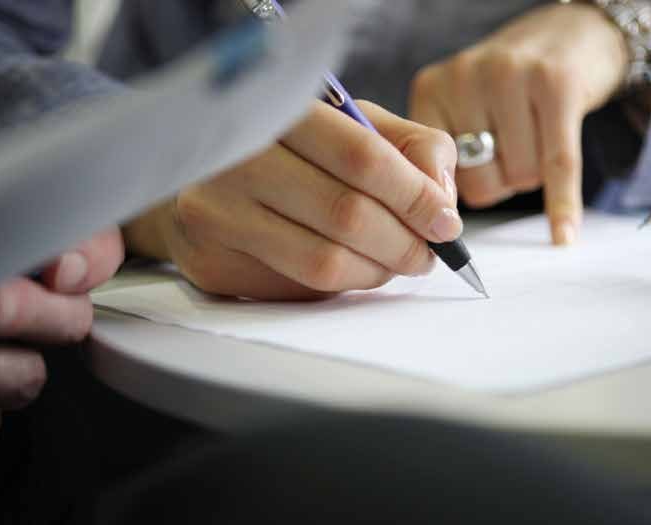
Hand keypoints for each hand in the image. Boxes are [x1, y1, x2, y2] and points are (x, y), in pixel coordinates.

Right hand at [123, 100, 458, 300]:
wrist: (205, 178)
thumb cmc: (293, 149)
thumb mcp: (355, 125)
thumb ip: (412, 148)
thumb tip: (441, 200)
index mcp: (277, 110)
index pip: (361, 157)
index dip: (414, 195)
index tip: (445, 222)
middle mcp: (236, 159)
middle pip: (346, 215)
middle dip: (404, 242)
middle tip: (428, 253)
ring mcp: (216, 214)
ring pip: (324, 261)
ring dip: (378, 271)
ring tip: (396, 262)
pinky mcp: (211, 263)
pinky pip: (298, 288)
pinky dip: (344, 284)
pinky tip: (353, 268)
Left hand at [407, 1, 628, 244]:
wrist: (568, 34)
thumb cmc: (507, 88)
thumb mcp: (459, 109)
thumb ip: (439, 158)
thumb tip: (439, 227)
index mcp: (431, 90)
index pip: (433, 178)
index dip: (453, 198)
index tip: (460, 201)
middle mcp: (465, 78)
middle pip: (480, 182)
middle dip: (500, 181)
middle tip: (510, 148)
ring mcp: (511, 77)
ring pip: (521, 177)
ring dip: (533, 173)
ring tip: (535, 134)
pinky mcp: (557, 85)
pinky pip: (558, 163)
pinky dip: (562, 204)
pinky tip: (564, 236)